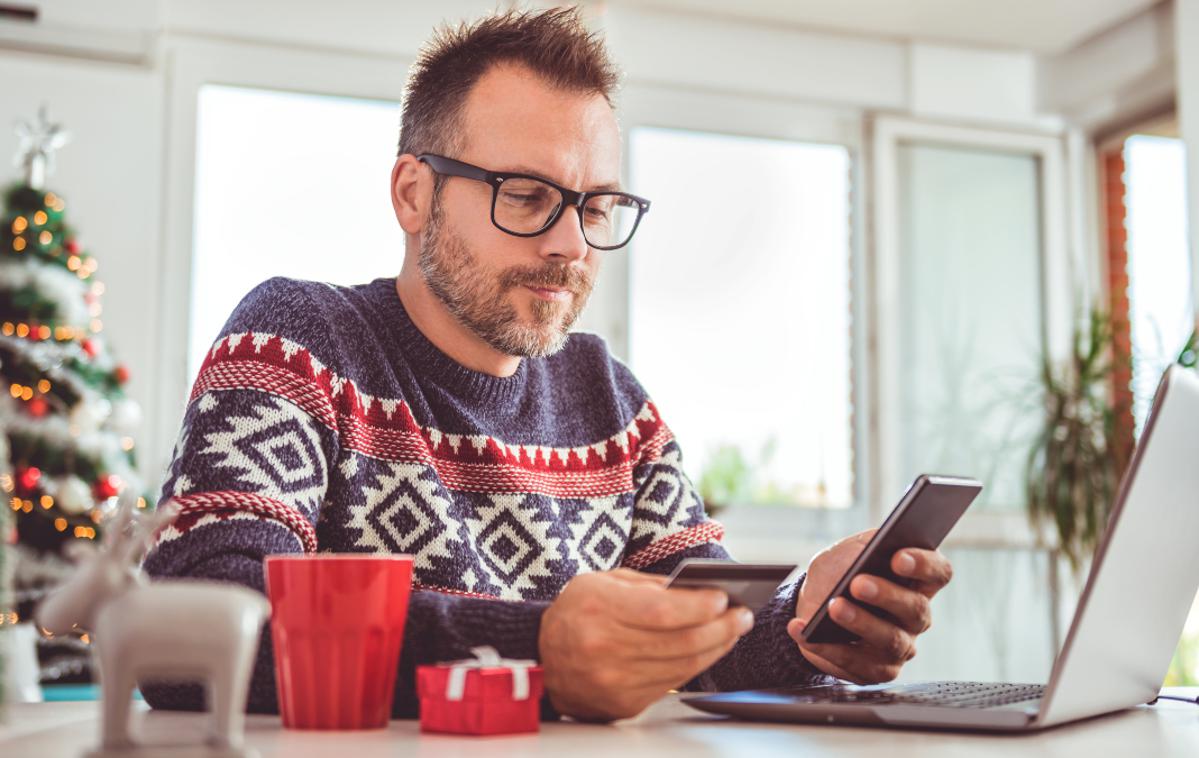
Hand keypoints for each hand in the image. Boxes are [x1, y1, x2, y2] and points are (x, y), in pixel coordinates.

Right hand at [539, 568, 754, 721]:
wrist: (542, 659)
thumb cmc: (577, 613)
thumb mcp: (603, 582)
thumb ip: (649, 585)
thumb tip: (698, 590)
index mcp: (598, 609)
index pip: (662, 611)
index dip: (698, 606)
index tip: (723, 598)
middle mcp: (604, 648)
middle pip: (680, 641)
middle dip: (720, 627)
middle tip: (742, 615)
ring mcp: (613, 681)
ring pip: (682, 666)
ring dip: (716, 648)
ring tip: (732, 631)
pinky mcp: (623, 704)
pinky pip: (672, 684)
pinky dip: (696, 666)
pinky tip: (709, 650)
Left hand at [786, 530, 952, 683]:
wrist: (814, 600)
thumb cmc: (840, 571)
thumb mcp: (848, 550)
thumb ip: (863, 548)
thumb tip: (869, 552)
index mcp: (918, 580)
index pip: (938, 572)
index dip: (924, 565)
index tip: (897, 557)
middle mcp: (916, 616)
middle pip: (916, 609)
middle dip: (886, 595)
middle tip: (857, 583)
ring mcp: (900, 646)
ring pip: (890, 640)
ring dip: (860, 623)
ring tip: (834, 607)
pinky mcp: (876, 670)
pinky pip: (856, 664)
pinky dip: (826, 648)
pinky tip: (802, 630)